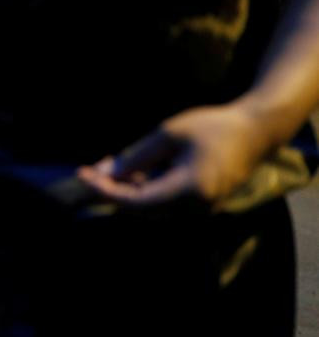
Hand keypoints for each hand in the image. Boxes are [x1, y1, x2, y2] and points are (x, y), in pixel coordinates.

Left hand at [77, 104, 270, 209]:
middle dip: (113, 190)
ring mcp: (202, 210)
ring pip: (153, 209)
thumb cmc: (212, 127)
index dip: (106, 191)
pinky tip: (132, 171)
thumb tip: (107, 174)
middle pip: (142, 209)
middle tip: (91, 168)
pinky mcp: (203, 205)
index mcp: (189, 190)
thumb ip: (137, 157)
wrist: (254, 132)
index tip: (81, 175)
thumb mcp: (168, 134)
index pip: (136, 201)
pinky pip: (166, 204)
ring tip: (109, 166)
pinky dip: (145, 190)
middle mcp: (196, 208)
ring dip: (128, 191)